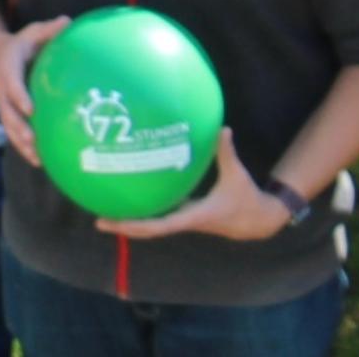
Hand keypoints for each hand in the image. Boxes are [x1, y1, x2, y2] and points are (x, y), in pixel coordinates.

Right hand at [0, 16, 69, 166]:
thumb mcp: (32, 32)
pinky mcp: (9, 114)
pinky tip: (40, 162)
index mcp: (8, 68)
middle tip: (32, 139)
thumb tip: (68, 21)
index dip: (19, 96)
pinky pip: (14, 133)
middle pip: (7, 111)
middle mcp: (2, 89)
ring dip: (20, 143)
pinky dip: (24, 148)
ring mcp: (4, 104)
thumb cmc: (21, 44)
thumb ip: (49, 30)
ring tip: (37, 158)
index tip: (31, 108)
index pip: (12, 83)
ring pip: (9, 126)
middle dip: (18, 127)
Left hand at [98, 128, 290, 241]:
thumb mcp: (238, 175)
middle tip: (98, 220)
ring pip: (154, 225)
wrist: (260, 221)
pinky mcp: (186, 214)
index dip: (137, 225)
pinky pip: (161, 216)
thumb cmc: (247, 199)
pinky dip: (146, 212)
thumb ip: (227, 152)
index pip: (161, 225)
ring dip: (132, 221)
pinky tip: (132, 200)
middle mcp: (185, 221)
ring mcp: (184, 219)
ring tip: (106, 211)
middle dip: (125, 226)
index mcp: (195, 216)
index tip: (114, 224)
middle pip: (149, 229)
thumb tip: (222, 128)